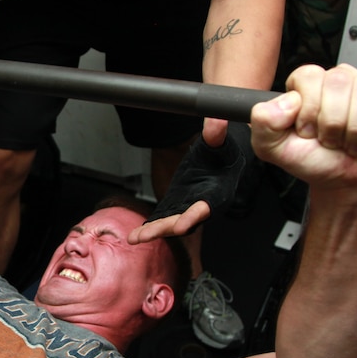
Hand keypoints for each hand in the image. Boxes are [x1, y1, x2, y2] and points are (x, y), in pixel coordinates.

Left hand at [128, 120, 251, 244]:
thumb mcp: (220, 142)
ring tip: (135, 238)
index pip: (206, 207)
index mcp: (218, 193)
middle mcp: (202, 206)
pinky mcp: (176, 206)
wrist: (218, 160)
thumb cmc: (222, 153)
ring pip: (171, 223)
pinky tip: (135, 235)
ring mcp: (187, 208)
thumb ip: (217, 134)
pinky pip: (163, 219)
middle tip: (148, 234)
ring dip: (154, 231)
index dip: (193, 216)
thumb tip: (216, 120)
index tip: (181, 226)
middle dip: (166, 227)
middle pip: (184, 220)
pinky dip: (150, 228)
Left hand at [251, 64, 356, 195]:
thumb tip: (284, 102)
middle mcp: (340, 79)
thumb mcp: (275, 149)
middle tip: (331, 140)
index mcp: (310, 85)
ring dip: (356, 129)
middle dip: (332, 123)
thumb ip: (264, 124)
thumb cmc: (316, 161)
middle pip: (337, 82)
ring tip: (352, 143)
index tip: (308, 131)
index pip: (308, 77)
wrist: (349, 184)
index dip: (309, 109)